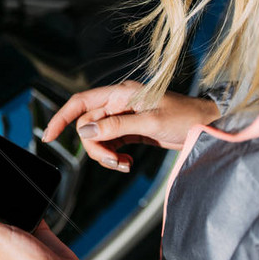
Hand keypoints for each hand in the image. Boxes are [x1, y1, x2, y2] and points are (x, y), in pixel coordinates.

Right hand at [41, 80, 219, 172]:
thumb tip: (85, 133)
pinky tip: (125, 163)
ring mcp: (124, 116)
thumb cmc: (185, 118)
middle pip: (88, 125)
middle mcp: (119, 102)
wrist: (210, 125)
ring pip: (98, 137)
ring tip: (122, 165)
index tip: (48, 137)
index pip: (81, 102)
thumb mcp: (150, 123)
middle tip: (114, 162)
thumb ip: (116, 127)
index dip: (61, 118)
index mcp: (121, 94)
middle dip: (95, 147)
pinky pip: (110, 143)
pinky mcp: (131, 129)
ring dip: (105, 154)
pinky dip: (113, 155)